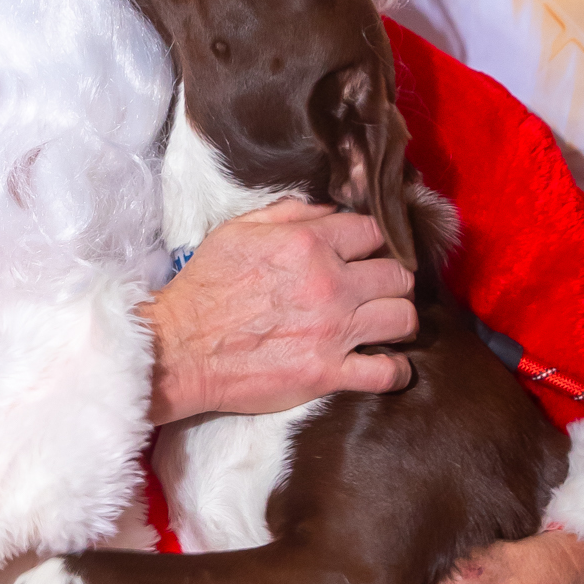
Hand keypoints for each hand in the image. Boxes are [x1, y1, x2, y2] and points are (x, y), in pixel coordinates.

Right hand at [143, 200, 416, 423]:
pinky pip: (387, 372)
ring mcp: (332, 331)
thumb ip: (288, 213)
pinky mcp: (327, 373)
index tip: (365, 255)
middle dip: (391, 281)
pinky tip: (388, 365)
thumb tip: (329, 211)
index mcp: (308, 244)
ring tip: (383, 325)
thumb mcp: (238, 232)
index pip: (373, 232)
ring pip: (404, 318)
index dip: (372, 243)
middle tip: (376, 291)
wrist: (179, 349)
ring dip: (398, 320)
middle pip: (398, 275)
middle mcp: (329, 284)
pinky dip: (395, 371)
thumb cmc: (204, 289)